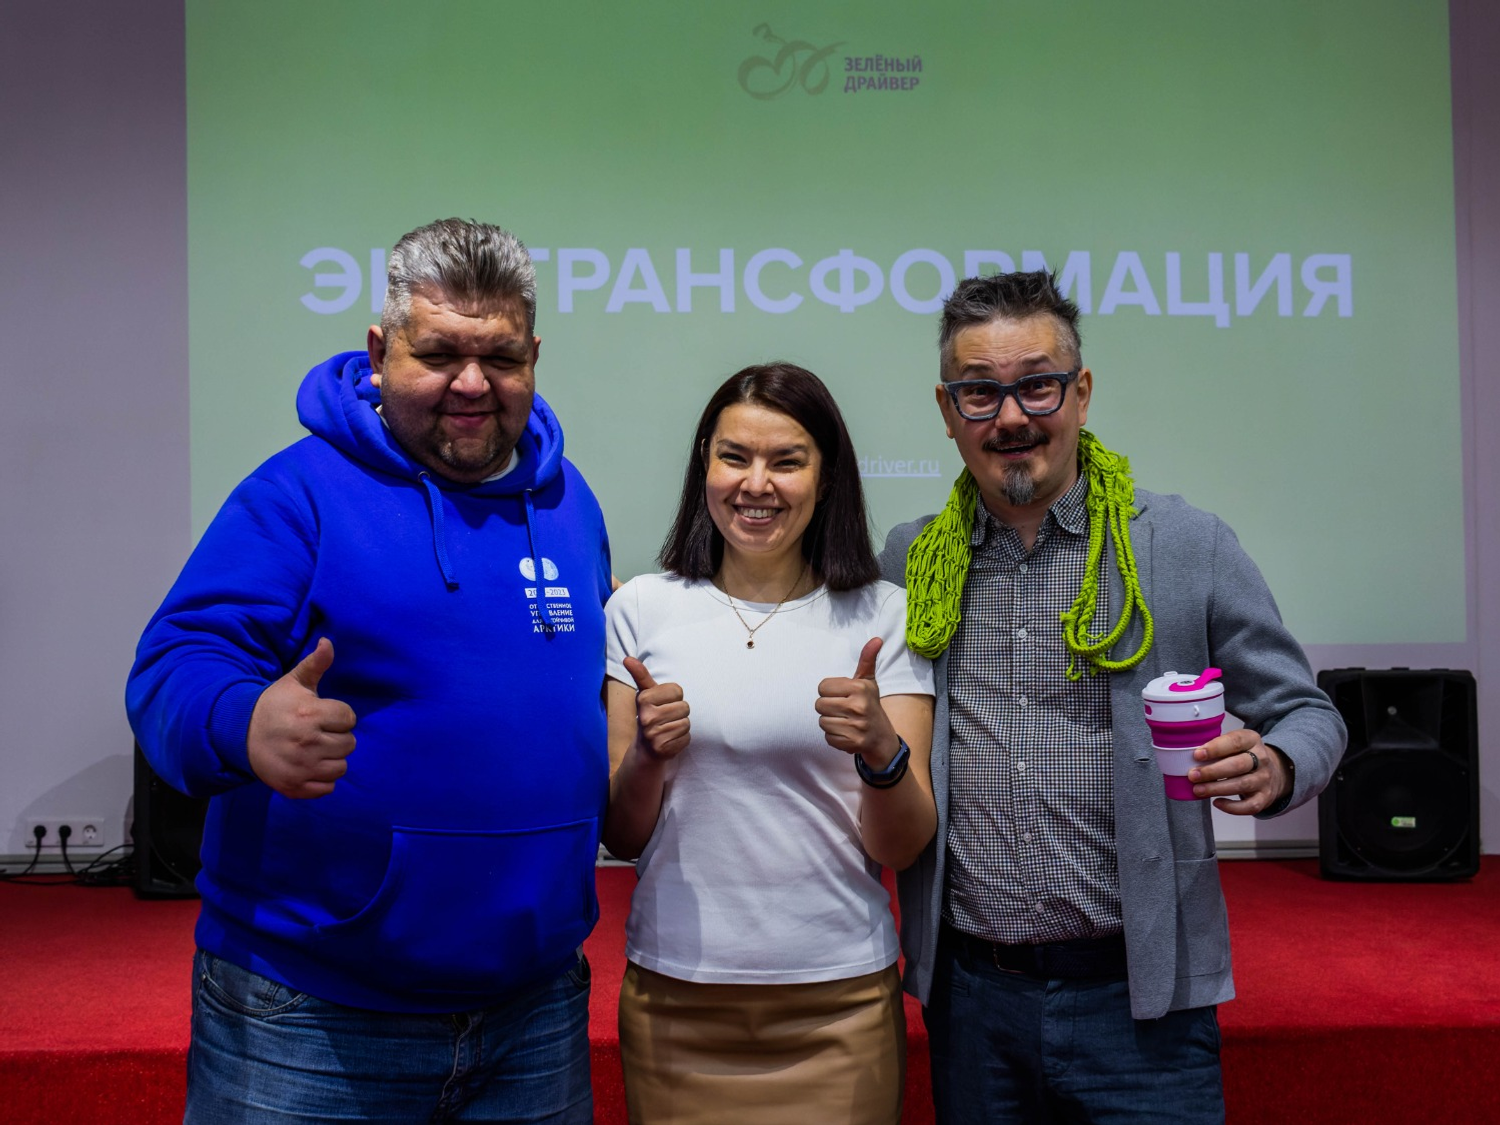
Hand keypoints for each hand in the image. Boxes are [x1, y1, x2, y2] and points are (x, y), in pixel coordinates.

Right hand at [246, 638, 357, 798]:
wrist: (239, 735)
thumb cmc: (273, 705)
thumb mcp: (293, 682)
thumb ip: (315, 664)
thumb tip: (328, 642)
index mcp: (310, 714)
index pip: (349, 718)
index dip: (338, 715)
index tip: (321, 714)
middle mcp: (307, 742)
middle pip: (349, 744)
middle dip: (337, 736)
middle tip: (318, 732)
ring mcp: (301, 767)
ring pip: (342, 766)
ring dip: (332, 758)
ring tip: (314, 749)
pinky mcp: (295, 786)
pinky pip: (328, 788)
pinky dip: (322, 779)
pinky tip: (309, 766)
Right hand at [623, 657, 689, 760]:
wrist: (645, 749)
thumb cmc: (650, 715)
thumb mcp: (646, 694)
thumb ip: (640, 675)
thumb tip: (627, 658)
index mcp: (643, 699)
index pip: (678, 690)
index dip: (674, 697)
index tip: (663, 704)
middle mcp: (647, 717)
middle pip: (685, 707)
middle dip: (678, 712)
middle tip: (666, 718)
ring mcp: (654, 735)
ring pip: (686, 723)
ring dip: (680, 726)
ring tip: (668, 729)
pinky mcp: (663, 749)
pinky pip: (686, 738)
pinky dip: (681, 739)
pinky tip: (670, 740)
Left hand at [816, 638, 899, 767]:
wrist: (882, 738)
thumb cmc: (870, 705)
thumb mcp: (868, 682)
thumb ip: (867, 660)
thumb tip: (876, 639)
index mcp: (859, 688)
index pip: (822, 686)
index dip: (829, 692)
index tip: (842, 695)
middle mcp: (858, 706)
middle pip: (819, 705)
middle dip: (828, 707)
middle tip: (842, 709)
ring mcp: (856, 726)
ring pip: (822, 722)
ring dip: (831, 722)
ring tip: (845, 721)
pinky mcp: (852, 743)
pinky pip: (828, 737)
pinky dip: (834, 737)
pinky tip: (846, 733)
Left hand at [1188, 728, 1288, 814]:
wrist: (1273, 772)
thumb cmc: (1243, 756)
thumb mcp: (1234, 745)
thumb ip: (1217, 747)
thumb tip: (1187, 757)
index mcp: (1252, 740)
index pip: (1235, 741)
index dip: (1215, 748)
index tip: (1197, 755)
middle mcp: (1262, 759)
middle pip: (1237, 765)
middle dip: (1212, 771)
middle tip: (1192, 775)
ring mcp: (1264, 779)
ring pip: (1241, 784)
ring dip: (1217, 788)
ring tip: (1198, 790)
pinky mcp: (1265, 797)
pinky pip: (1250, 806)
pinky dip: (1232, 807)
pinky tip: (1217, 803)